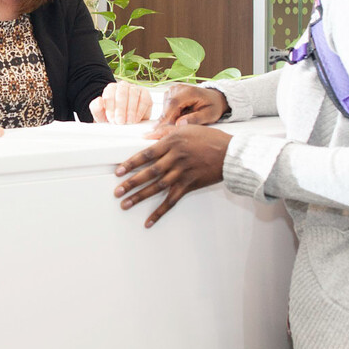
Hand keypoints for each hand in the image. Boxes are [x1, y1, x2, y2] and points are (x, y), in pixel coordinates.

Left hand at [89, 81, 153, 123]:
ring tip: (128, 122)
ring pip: (133, 94)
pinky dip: (140, 110)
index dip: (111, 107)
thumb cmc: (112, 116)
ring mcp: (135, 89)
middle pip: (122, 93)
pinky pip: (144, 99)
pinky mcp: (145, 94)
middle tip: (120, 122)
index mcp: (111, 88)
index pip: (110, 94)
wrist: (124, 121)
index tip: (112, 119)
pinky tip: (136, 119)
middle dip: (121, 109)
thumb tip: (99, 101)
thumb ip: (96, 107)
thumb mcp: (100, 114)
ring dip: (131, 110)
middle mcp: (123, 86)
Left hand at [112, 125, 231, 227]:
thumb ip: (164, 132)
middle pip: (149, 172)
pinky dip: (160, 212)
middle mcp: (175, 158)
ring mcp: (182, 173)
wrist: (230, 154)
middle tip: (117, 191)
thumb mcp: (186, 129)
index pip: (146, 154)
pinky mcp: (189, 185)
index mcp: (172, 142)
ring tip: (125, 204)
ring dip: (140, 197)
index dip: (131, 163)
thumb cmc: (209, 139)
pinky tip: (149, 220)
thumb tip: (146, 137)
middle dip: (131, 182)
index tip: (118, 171)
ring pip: (157, 187)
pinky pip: (172, 200)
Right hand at [147, 84, 229, 136]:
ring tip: (182, 123)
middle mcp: (179, 88)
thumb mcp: (209, 115)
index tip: (160, 128)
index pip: (173, 103)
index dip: (166, 116)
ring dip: (169, 118)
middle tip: (171, 133)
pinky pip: (165, 107)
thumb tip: (179, 124)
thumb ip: (195, 119)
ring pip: (165, 108)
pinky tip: (179, 118)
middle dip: (167, 121)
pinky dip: (170, 115)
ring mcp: (173, 90)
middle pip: (167, 106)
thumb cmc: (213, 106)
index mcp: (190, 91)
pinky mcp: (170, 94)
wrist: (213, 98)